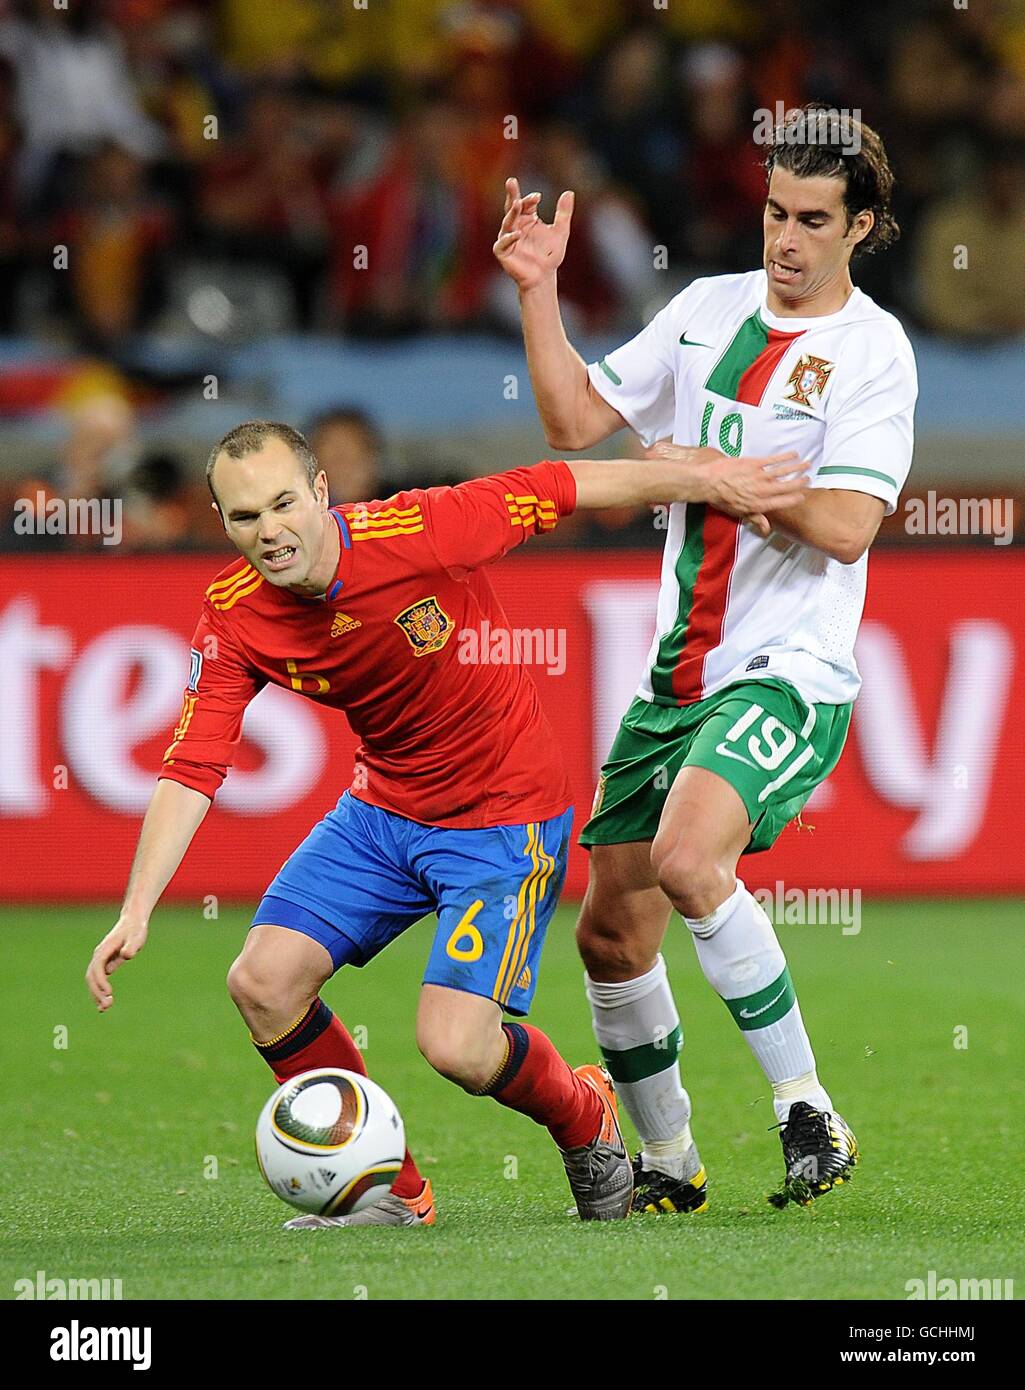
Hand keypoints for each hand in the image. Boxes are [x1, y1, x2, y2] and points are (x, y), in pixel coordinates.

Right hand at [86, 915, 147, 1011]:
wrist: (132, 922)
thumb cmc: (136, 930)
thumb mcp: (137, 937)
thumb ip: (132, 946)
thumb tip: (127, 955)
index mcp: (104, 949)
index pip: (98, 967)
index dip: (101, 980)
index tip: (108, 992)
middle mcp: (99, 955)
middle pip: (91, 976)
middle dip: (97, 992)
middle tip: (107, 1006)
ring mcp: (100, 960)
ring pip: (92, 980)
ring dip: (96, 994)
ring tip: (105, 1008)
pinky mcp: (104, 963)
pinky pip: (98, 980)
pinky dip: (99, 991)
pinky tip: (105, 1002)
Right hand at [493, 177, 573, 290]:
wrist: (543, 278)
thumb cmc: (550, 256)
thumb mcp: (560, 232)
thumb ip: (563, 214)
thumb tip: (569, 192)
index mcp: (527, 219)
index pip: (527, 204)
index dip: (531, 199)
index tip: (538, 196)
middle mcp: (516, 226)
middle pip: (512, 207)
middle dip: (512, 195)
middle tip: (511, 181)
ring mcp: (507, 238)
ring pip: (507, 222)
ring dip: (511, 213)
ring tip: (516, 204)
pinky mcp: (502, 251)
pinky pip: (503, 243)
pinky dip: (509, 238)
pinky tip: (517, 234)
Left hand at [645, 441, 810, 532]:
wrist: (708, 481)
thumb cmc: (721, 499)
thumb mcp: (738, 513)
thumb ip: (754, 518)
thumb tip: (766, 529)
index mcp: (758, 505)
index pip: (782, 502)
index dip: (794, 499)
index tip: (803, 496)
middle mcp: (761, 491)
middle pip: (786, 487)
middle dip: (800, 483)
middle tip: (809, 479)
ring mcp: (759, 477)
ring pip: (783, 472)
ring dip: (797, 467)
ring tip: (807, 465)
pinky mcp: (754, 464)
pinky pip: (774, 460)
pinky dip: (785, 457)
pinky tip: (794, 454)